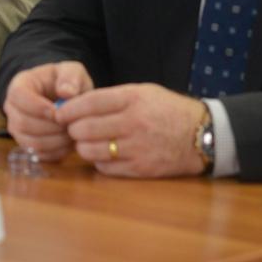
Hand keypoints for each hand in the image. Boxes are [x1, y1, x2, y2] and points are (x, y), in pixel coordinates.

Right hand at [3, 61, 92, 161]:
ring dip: (54, 141)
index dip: (37, 107)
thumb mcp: (72, 71)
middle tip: (71, 126)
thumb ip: (71, 77)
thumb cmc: (65, 83)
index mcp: (20, 84)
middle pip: (22, 123)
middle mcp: (13, 108)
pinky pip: (38, 154)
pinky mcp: (27, 144)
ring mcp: (17, 128)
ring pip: (30, 141)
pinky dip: (55, 152)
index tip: (59, 112)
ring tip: (72, 134)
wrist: (63, 98)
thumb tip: (66, 93)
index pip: (18, 96)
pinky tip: (68, 143)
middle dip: (50, 127)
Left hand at [56, 83, 206, 177]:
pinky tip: (103, 155)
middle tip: (72, 129)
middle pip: (85, 129)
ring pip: (91, 150)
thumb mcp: (144, 92)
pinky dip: (98, 162)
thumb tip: (77, 103)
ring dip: (83, 147)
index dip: (69, 109)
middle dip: (72, 129)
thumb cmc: (168, 109)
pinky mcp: (140, 169)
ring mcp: (137, 148)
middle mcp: (133, 123)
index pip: (89, 103)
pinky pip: (105, 168)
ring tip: (86, 142)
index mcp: (132, 99)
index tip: (59, 112)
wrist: (202, 135)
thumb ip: (113, 97)